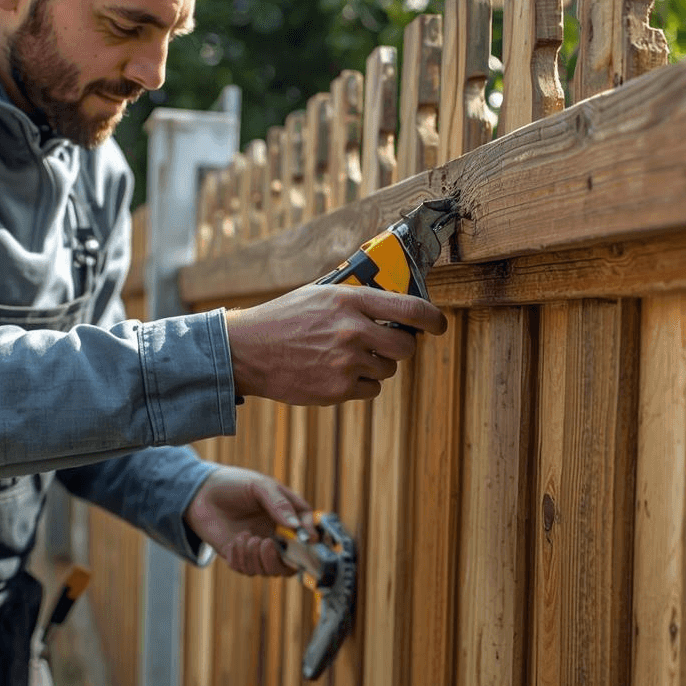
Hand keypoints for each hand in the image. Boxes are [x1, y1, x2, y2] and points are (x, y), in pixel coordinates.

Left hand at [184, 465, 312, 576]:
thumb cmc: (234, 484)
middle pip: (291, 563)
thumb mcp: (259, 486)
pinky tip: (234, 541)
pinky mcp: (240, 557)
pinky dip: (241, 558)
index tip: (307, 540)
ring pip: (269, 570)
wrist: (200, 494)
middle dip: (279, 559)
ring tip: (245, 537)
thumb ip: (279, 504)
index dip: (311, 541)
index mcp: (287, 516)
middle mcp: (276, 535)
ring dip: (257, 557)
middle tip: (266, 544)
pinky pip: (247, 570)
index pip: (308, 534)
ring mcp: (258, 548)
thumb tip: (296, 526)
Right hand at [225, 283, 447, 404]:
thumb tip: (391, 304)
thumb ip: (356, 299)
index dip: (433, 319)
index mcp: (351, 300)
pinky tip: (335, 373)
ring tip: (345, 358)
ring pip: (387, 371)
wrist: (247, 351)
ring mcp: (347, 362)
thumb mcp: (319, 294)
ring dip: (375, 367)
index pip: (411, 309)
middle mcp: (353, 330)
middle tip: (385, 346)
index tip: (438, 325)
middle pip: (406, 347)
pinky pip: (370, 390)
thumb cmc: (284, 319)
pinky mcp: (338, 389)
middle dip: (400, 348)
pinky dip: (359, 385)